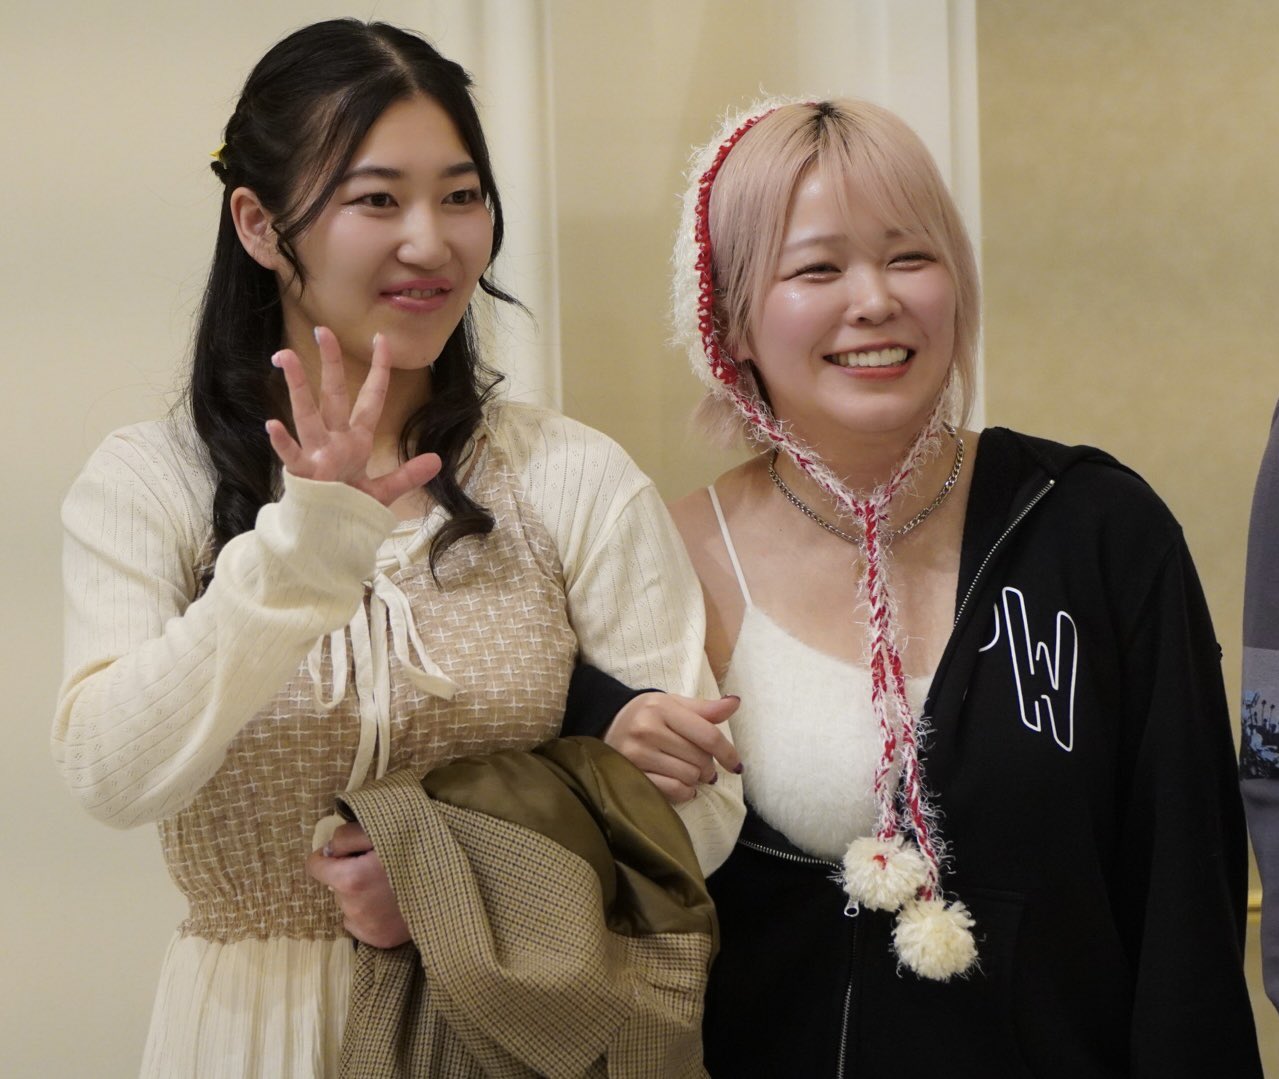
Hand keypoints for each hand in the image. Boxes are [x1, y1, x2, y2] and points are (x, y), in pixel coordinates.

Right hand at [266, 326, 441, 506]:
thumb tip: (438, 459)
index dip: (379, 370)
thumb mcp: (383, 492)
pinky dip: (282, 442)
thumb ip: (407, 474)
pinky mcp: (303, 474)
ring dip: (297, 386)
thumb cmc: (348, 509)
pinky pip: (290, 455)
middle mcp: (334, 440)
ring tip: (284, 355)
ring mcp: (316, 454)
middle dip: (329, 362)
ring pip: (306, 414)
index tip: (382, 340)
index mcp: (355, 440)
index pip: (371, 398)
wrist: (324, 535)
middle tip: (323, 329)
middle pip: (333, 394)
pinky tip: (271, 424)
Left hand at [305, 821, 410, 947]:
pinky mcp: (378, 940)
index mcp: (350, 879)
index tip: (347, 852)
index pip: (314, 866)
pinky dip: (367, 912)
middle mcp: (352, 907)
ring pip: (346, 903)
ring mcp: (365, 928)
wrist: (455, 884)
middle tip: (376, 865)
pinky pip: (357, 922)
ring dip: (358, 893)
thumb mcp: (382, 829)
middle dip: (347, 873)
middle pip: (333, 885)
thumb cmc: (419, 850)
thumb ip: (348, 835)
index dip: (329, 855)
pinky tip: (388, 903)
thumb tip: (329, 848)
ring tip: (387, 883)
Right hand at [604, 692, 741, 803]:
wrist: (606, 723)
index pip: (708, 735)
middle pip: (700, 759)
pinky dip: (684, 792)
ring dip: (696, 779)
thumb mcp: (674, 704)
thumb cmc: (648, 714)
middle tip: (704, 766)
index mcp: (662, 707)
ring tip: (690, 773)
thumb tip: (736, 702)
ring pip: (688, 776)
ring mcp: (636, 754)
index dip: (727, 752)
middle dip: (708, 766)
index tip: (736, 765)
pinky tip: (683, 786)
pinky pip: (672, 791)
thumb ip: (705, 708)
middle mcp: (647, 730)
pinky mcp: (630, 774)